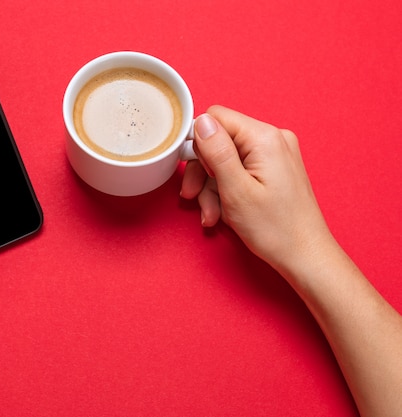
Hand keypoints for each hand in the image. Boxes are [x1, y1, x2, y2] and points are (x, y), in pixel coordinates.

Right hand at [181, 105, 331, 272]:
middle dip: (203, 172)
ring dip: (212, 187)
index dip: (197, 144)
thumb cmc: (276, 229)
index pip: (216, 118)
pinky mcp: (273, 169)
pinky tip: (222, 213)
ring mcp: (275, 154)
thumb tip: (201, 121)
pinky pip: (239, 170)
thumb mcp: (236, 190)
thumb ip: (217, 152)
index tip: (192, 172)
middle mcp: (273, 139)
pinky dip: (226, 190)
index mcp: (265, 139)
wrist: (305, 256)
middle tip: (194, 198)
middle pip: (219, 141)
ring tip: (212, 214)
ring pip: (225, 159)